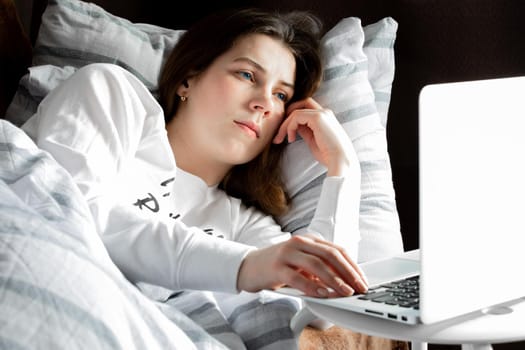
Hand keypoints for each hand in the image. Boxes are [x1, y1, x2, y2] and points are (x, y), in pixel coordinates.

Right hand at [237, 235, 367, 297]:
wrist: (249, 266)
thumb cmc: (278, 266)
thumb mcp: (302, 262)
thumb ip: (320, 267)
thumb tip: (345, 281)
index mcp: (308, 240)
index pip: (337, 250)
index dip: (352, 266)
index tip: (362, 280)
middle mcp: (299, 243)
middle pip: (330, 255)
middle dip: (348, 272)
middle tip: (358, 287)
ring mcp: (287, 254)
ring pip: (316, 265)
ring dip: (334, 280)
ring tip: (344, 292)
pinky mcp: (276, 268)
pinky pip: (298, 278)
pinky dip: (312, 287)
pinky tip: (322, 294)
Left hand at [273, 98, 353, 176]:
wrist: (340, 160)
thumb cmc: (328, 154)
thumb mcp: (312, 140)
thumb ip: (304, 130)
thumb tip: (293, 127)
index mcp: (325, 117)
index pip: (305, 109)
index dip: (293, 117)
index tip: (285, 133)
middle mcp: (324, 112)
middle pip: (300, 105)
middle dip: (287, 116)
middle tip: (278, 133)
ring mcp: (322, 113)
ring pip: (296, 111)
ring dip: (285, 125)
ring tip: (280, 139)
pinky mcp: (317, 117)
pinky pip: (296, 116)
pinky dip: (289, 127)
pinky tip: (290, 139)